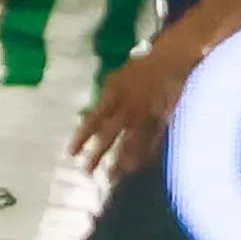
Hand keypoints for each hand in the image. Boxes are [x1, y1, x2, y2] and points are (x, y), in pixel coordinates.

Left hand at [71, 45, 198, 179]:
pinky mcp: (162, 120)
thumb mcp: (114, 80)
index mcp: (113, 97)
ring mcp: (145, 116)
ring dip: (121, 161)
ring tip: (114, 178)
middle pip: (110, 136)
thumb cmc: (139, 70)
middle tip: (87, 172)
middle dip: (98, 155)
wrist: (169, 61)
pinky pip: (153, 142)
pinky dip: (146, 156)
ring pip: (131, 143)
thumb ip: (102, 98)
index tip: (71, 153)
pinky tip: (139, 167)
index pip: (93, 120)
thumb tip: (85, 115)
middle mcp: (127, 109)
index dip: (82, 137)